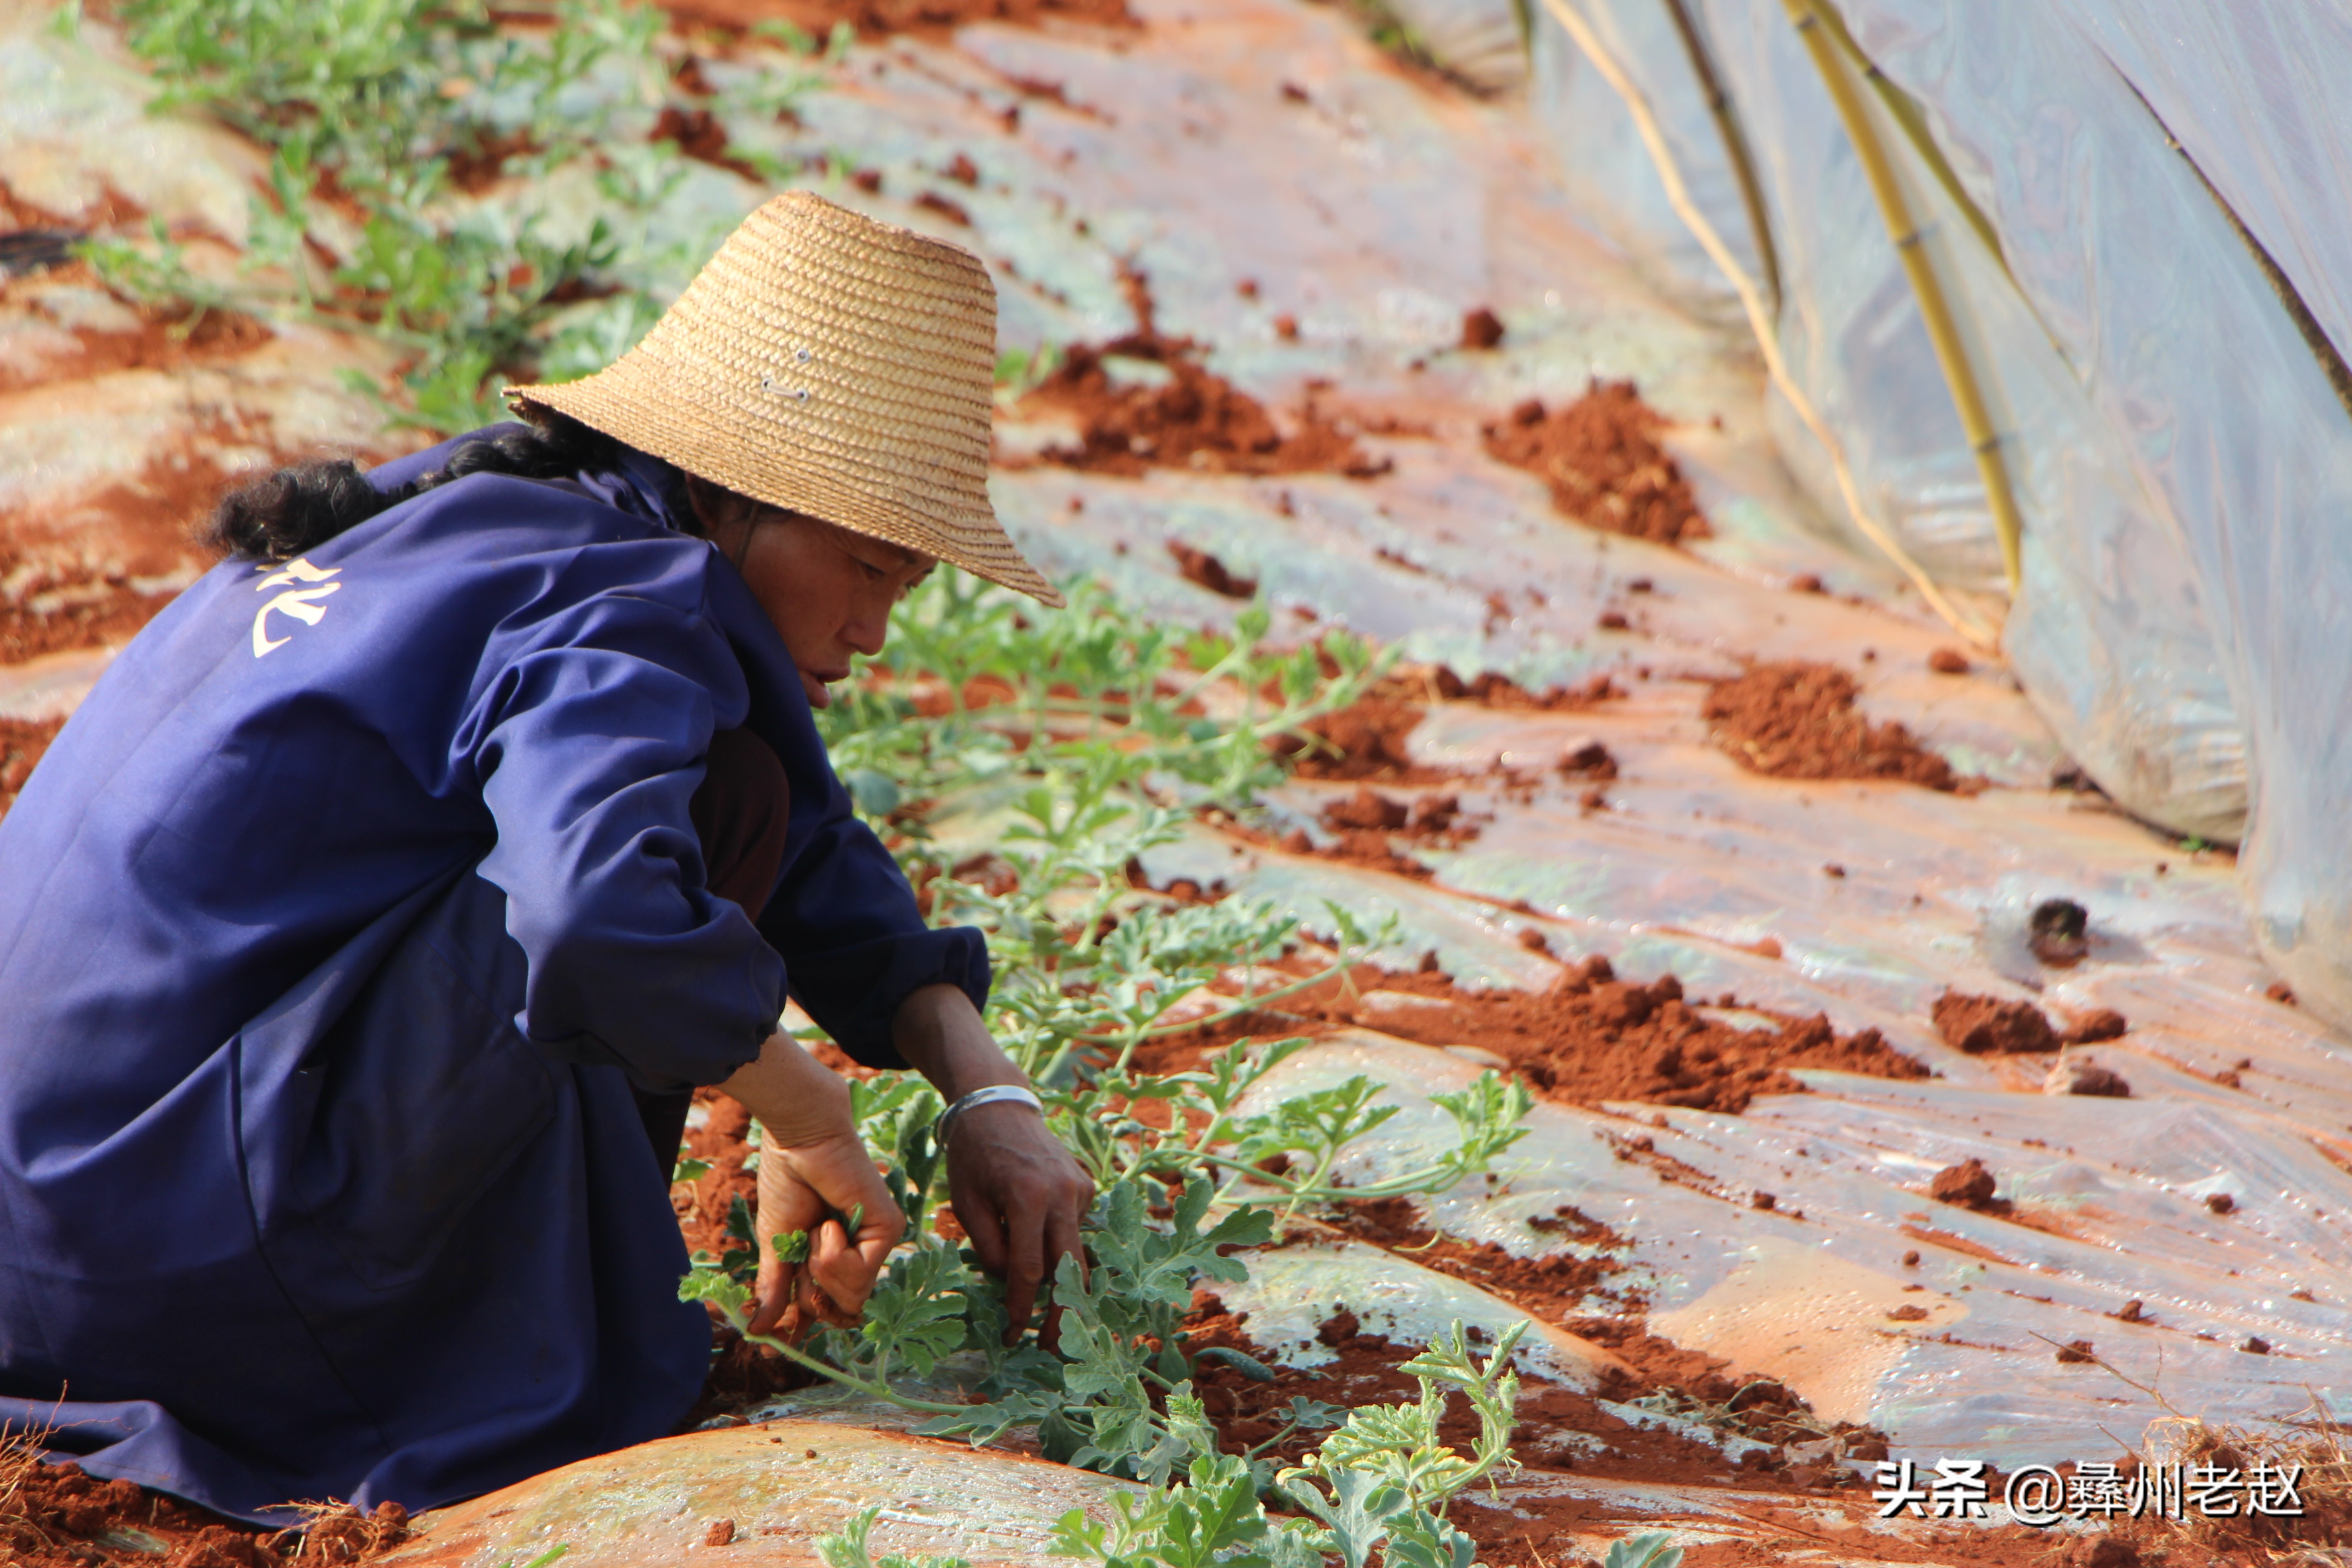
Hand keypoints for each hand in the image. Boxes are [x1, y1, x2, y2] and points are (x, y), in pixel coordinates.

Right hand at [716, 1035, 904, 1340]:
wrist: (798, 1143)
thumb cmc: (787, 1183)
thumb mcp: (777, 1246)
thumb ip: (775, 1287)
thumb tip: (758, 1329)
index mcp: (831, 1258)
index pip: (826, 1308)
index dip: (801, 1331)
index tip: (769, 1346)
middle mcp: (859, 1254)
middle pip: (842, 1312)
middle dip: (813, 1296)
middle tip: (804, 1255)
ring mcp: (875, 1244)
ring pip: (851, 1300)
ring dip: (821, 1268)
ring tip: (818, 1228)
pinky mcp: (888, 1231)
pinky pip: (858, 1276)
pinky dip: (833, 1254)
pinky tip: (830, 1222)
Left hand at [943, 1101, 1095, 1342]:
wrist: (999, 1105)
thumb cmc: (974, 1155)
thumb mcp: (966, 1202)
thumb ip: (990, 1247)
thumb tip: (1011, 1284)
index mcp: (1028, 1197)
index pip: (1028, 1269)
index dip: (1021, 1307)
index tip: (1013, 1334)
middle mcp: (1063, 1194)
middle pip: (1070, 1270)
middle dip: (1063, 1314)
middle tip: (1054, 1348)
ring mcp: (1081, 1190)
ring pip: (1076, 1252)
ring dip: (1064, 1286)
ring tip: (1055, 1320)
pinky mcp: (1087, 1187)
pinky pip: (1074, 1230)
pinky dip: (1058, 1244)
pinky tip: (1037, 1234)